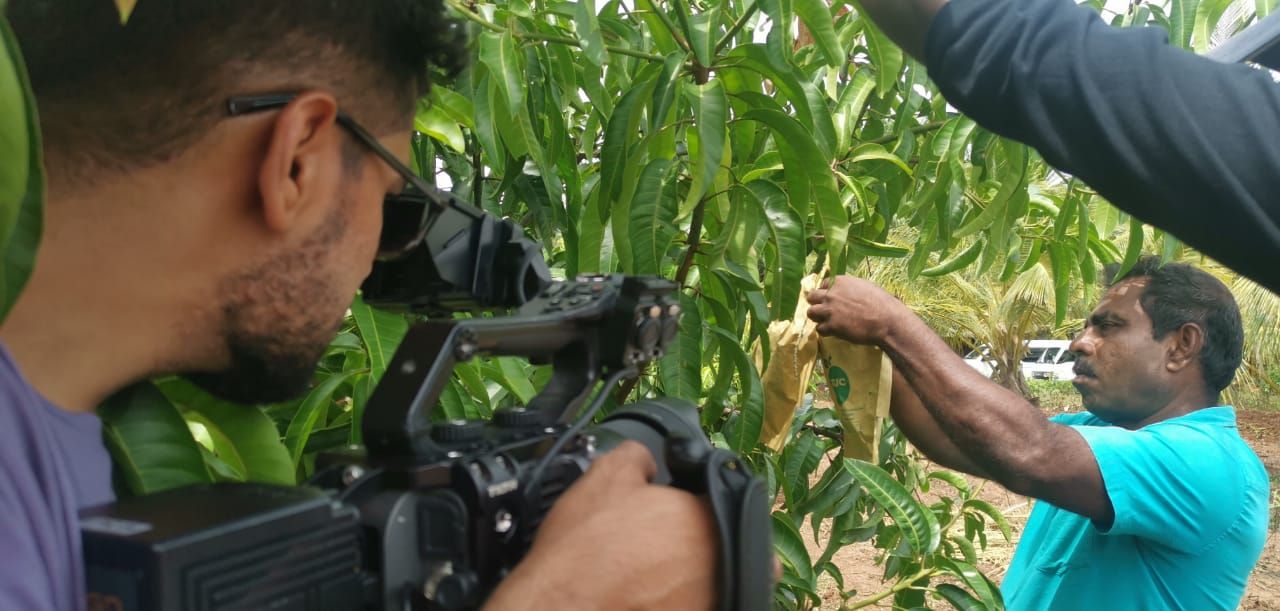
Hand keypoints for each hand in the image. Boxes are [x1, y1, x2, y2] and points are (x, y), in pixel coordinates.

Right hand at [485, 441, 717, 610]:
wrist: (560, 604)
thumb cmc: (582, 551)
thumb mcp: (606, 475)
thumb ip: (638, 456)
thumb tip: (644, 459)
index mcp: (700, 519)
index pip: (703, 499)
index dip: (674, 500)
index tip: (652, 510)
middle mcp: (710, 562)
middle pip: (698, 539)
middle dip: (671, 535)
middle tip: (636, 539)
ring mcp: (700, 597)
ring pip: (688, 574)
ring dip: (666, 568)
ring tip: (629, 567)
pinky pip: (675, 599)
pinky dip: (658, 596)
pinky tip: (631, 590)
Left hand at [805, 276, 913, 344]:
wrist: (887, 320)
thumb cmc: (882, 302)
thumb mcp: (865, 286)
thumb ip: (850, 287)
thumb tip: (846, 291)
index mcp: (840, 281)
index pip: (823, 284)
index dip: (826, 292)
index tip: (832, 298)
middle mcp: (831, 294)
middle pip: (811, 297)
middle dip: (817, 303)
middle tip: (825, 310)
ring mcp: (829, 311)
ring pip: (811, 313)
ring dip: (818, 317)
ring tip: (828, 321)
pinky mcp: (831, 326)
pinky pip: (819, 329)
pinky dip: (826, 331)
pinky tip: (834, 331)